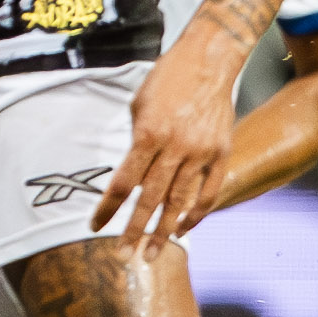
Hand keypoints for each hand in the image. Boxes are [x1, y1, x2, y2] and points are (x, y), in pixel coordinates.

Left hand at [95, 34, 237, 248]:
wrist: (208, 61)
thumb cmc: (166, 80)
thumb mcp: (138, 107)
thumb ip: (137, 143)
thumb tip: (133, 175)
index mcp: (148, 135)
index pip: (123, 182)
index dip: (108, 208)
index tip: (95, 226)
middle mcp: (175, 148)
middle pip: (150, 199)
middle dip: (135, 230)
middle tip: (124, 255)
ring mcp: (201, 153)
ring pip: (180, 201)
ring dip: (166, 231)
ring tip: (153, 254)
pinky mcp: (221, 153)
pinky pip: (209, 192)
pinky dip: (197, 213)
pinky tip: (184, 229)